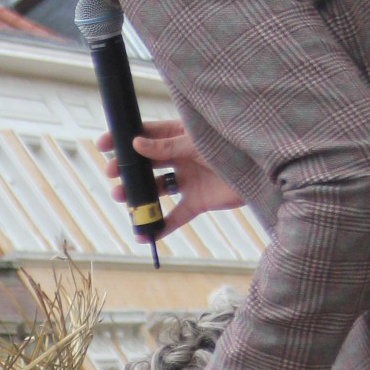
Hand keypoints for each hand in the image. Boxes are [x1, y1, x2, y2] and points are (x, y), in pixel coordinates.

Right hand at [96, 117, 241, 234]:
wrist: (265, 169)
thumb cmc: (232, 145)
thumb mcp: (197, 142)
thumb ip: (167, 145)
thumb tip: (136, 144)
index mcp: (181, 135)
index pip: (147, 134)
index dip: (124, 138)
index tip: (104, 144)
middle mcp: (181, 157)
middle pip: (147, 163)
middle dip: (127, 169)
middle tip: (111, 173)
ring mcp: (189, 179)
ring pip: (156, 189)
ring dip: (137, 195)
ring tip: (121, 197)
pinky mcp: (198, 202)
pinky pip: (176, 216)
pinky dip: (160, 226)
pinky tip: (144, 235)